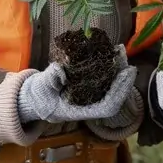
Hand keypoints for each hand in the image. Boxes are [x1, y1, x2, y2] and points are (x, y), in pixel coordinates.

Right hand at [18, 46, 136, 123]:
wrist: (36, 98)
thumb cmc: (39, 95)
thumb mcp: (42, 87)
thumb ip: (50, 78)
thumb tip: (62, 70)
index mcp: (80, 111)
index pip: (107, 107)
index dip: (119, 92)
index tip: (126, 73)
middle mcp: (90, 106)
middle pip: (115, 96)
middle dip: (123, 78)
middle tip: (126, 59)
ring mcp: (92, 97)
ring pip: (112, 86)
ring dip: (118, 69)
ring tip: (120, 51)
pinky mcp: (91, 88)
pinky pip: (106, 79)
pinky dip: (111, 66)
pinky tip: (112, 53)